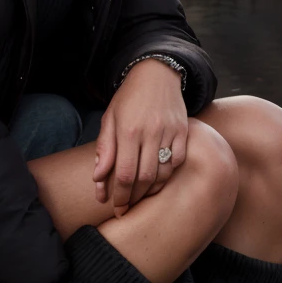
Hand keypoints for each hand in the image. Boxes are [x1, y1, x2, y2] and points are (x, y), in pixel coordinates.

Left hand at [92, 59, 187, 217]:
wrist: (155, 75)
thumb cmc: (128, 99)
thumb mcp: (109, 120)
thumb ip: (104, 149)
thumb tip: (97, 178)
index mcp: (128, 131)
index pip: (123, 173)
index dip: (119, 195)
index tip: (116, 208)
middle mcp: (150, 132)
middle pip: (144, 177)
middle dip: (134, 197)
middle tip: (127, 206)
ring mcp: (169, 131)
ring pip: (163, 172)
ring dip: (152, 189)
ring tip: (141, 195)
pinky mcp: (183, 131)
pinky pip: (178, 160)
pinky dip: (168, 173)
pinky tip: (159, 177)